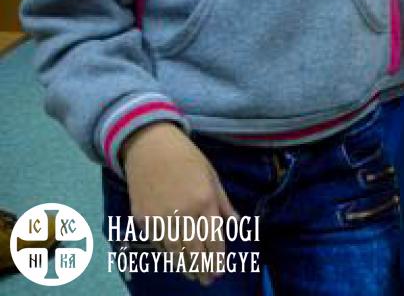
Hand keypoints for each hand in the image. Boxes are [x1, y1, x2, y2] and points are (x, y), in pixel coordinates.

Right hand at [122, 123, 236, 284]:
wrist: (150, 147)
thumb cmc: (187, 159)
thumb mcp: (212, 178)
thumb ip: (223, 205)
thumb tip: (236, 226)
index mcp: (205, 202)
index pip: (213, 240)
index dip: (218, 258)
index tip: (221, 270)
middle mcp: (183, 214)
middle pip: (195, 250)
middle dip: (203, 268)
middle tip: (208, 280)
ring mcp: (160, 218)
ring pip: (175, 252)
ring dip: (185, 266)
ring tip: (194, 275)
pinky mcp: (143, 219)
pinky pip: (157, 243)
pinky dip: (167, 253)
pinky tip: (175, 259)